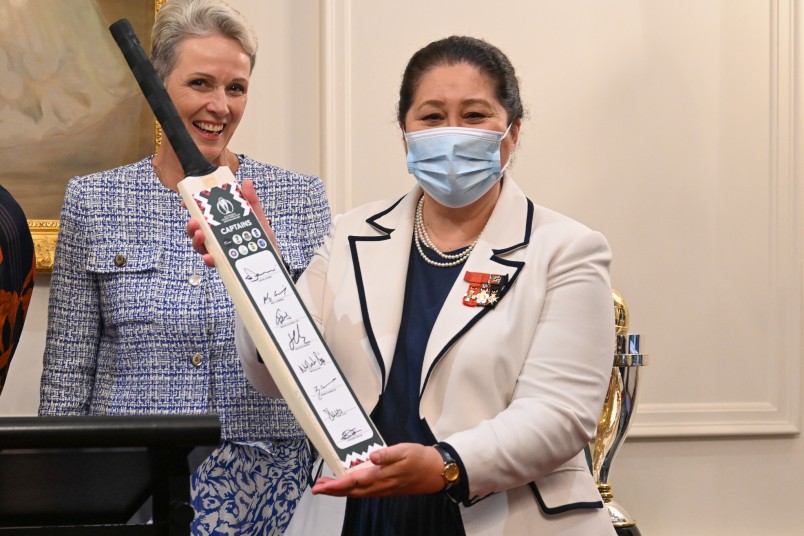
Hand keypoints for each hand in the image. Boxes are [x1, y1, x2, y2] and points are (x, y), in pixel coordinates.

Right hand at [185, 179, 280, 266]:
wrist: (270, 258)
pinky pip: (212, 261)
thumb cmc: (261, 237)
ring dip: (196, 240)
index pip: (203, 214)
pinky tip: (210, 256)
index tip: (186, 202)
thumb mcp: (257, 216)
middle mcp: (217, 236)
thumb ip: (251, 200)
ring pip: (200, 245)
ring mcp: (219, 249)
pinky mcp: (224, 262)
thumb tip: (246, 182)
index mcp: (221, 222)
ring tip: (200, 235)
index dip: (191, 207)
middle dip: (191, 226)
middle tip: (194, 222)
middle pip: (197, 230)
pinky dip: (209, 259)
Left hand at [311, 444, 444, 497]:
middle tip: (316, 487)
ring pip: (357, 493)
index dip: (336, 484)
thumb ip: (388, 454)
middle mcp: (380, 485)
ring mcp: (383, 489)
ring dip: (340, 491)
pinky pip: (364, 492)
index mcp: (382, 475)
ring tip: (326, 486)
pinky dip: (352, 490)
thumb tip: (372, 456)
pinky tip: (348, 485)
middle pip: (351, 490)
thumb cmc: (420, 458)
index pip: (354, 481)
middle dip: (333, 490)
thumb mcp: (405, 450)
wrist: (435, 472)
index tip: (322, 485)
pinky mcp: (386, 488)